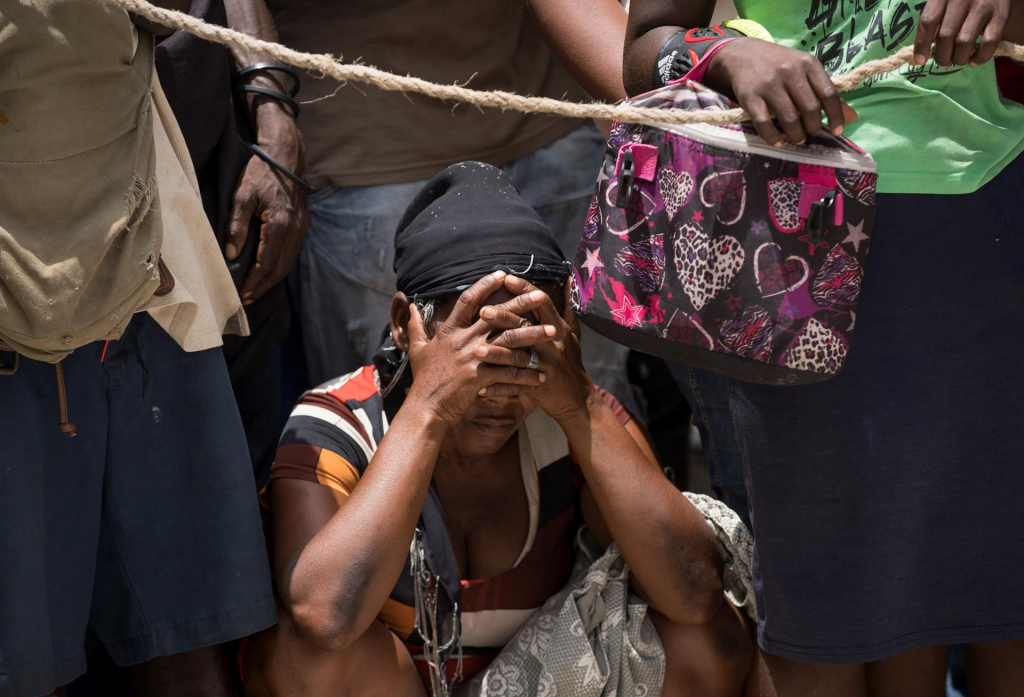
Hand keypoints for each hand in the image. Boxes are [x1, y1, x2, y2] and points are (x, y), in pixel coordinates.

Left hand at [225, 112, 309, 304]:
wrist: (286, 156)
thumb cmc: (261, 172)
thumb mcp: (242, 195)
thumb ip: (236, 226)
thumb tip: (230, 254)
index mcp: (280, 224)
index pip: (267, 262)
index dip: (255, 281)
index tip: (243, 294)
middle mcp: (295, 229)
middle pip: (280, 268)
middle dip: (263, 286)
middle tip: (248, 299)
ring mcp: (302, 228)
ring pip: (288, 262)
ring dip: (272, 278)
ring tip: (256, 289)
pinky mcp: (303, 224)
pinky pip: (292, 252)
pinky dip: (280, 266)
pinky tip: (268, 270)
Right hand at [405, 272, 546, 426]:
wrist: (425, 408)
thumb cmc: (423, 379)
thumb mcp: (417, 350)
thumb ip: (415, 326)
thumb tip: (409, 306)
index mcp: (450, 331)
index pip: (469, 300)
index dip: (485, 284)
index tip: (503, 273)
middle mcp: (463, 340)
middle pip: (497, 315)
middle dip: (521, 303)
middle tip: (541, 293)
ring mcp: (472, 358)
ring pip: (510, 341)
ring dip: (534, 336)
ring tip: (553, 332)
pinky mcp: (480, 378)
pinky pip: (509, 373)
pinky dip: (526, 374)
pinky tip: (541, 375)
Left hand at [476, 276, 591, 423]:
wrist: (578, 397)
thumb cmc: (571, 361)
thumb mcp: (573, 332)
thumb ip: (566, 306)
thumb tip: (567, 278)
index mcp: (559, 329)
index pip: (541, 304)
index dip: (524, 290)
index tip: (505, 278)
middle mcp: (552, 345)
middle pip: (526, 327)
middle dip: (503, 318)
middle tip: (482, 311)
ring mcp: (545, 366)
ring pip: (518, 358)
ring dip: (495, 354)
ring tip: (475, 350)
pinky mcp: (538, 386)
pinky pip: (514, 386)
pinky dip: (496, 387)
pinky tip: (479, 388)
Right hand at [703, 38, 857, 146]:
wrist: (743, 54)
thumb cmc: (780, 64)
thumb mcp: (805, 71)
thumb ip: (826, 92)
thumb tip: (852, 118)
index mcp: (808, 64)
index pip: (829, 93)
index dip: (836, 116)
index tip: (838, 131)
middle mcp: (790, 72)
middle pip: (810, 109)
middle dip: (813, 127)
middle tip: (810, 133)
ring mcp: (769, 84)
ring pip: (789, 118)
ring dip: (796, 135)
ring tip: (797, 138)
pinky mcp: (750, 96)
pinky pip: (764, 123)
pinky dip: (773, 137)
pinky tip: (778, 141)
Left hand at [914, 0, 1009, 66]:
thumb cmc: (961, 0)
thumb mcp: (944, 4)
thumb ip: (932, 25)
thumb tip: (916, 59)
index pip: (928, 21)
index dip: (921, 44)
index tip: (920, 61)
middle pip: (945, 35)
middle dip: (941, 56)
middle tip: (943, 62)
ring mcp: (983, 5)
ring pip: (964, 42)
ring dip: (958, 58)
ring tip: (957, 60)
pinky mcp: (1001, 14)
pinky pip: (989, 43)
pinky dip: (979, 57)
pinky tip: (974, 60)